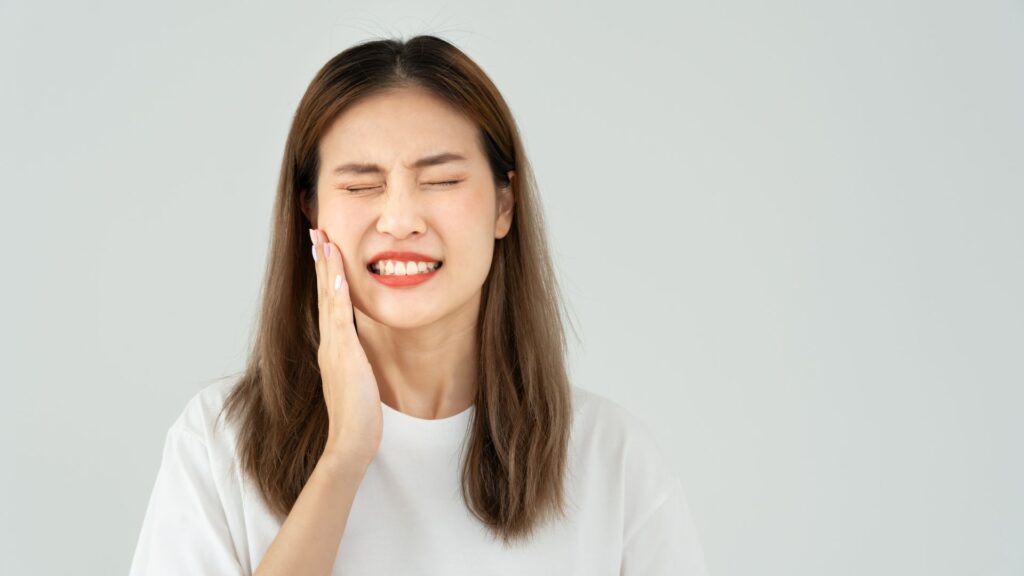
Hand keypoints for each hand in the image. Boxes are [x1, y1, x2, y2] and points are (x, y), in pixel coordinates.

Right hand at [310, 228, 382, 466]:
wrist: (350, 442)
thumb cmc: (358, 417)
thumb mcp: (358, 379)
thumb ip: (356, 361)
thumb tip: (360, 350)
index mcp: (332, 347)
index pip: (328, 302)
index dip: (326, 274)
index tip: (325, 248)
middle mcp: (328, 344)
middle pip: (322, 293)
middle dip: (320, 261)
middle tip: (316, 231)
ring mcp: (333, 349)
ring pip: (328, 300)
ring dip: (326, 269)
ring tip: (324, 240)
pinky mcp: (344, 356)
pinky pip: (339, 320)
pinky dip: (336, 297)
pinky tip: (336, 277)